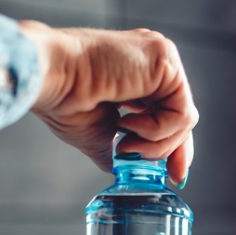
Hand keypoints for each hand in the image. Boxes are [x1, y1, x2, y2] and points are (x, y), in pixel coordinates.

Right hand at [18, 21, 198, 185]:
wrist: (51, 76)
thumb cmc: (63, 99)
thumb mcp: (98, 134)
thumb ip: (120, 149)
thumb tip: (127, 170)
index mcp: (137, 74)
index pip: (170, 114)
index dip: (174, 147)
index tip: (175, 176)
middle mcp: (152, 63)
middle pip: (181, 117)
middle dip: (170, 151)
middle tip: (156, 171)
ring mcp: (161, 58)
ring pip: (184, 119)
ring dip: (155, 144)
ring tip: (123, 143)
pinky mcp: (165, 60)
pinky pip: (181, 113)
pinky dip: (157, 131)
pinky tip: (127, 125)